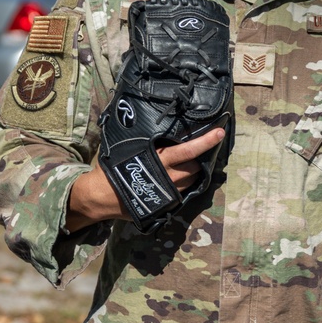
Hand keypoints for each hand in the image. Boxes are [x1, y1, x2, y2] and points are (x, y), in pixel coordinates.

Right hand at [66, 128, 225, 230]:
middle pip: (195, 167)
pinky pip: (183, 192)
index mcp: (159, 160)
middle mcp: (168, 177)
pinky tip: (178, 177)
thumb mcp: (128, 147)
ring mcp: (168, 193)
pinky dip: (184, 184)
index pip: (189, 150)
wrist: (101, 196)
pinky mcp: (166, 204)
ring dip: (192, 172)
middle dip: (198, 159)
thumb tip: (150, 118)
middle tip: (195, 151)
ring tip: (186, 163)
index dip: (206, 141)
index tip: (220, 132)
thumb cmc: (113, 166)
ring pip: (192, 181)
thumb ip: (145, 137)